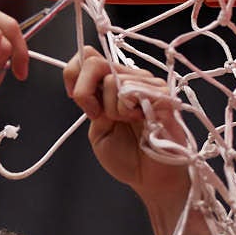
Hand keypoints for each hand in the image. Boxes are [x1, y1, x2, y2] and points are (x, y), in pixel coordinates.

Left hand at [64, 47, 189, 200]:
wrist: (150, 178)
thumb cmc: (127, 157)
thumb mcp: (97, 130)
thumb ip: (92, 104)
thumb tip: (91, 83)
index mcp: (111, 85)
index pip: (88, 56)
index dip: (74, 72)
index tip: (75, 98)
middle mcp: (129, 79)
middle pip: (95, 62)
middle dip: (84, 92)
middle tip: (97, 115)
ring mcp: (147, 84)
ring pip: (113, 79)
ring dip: (112, 109)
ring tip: (127, 123)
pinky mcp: (161, 94)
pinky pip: (134, 90)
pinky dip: (127, 110)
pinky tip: (139, 121)